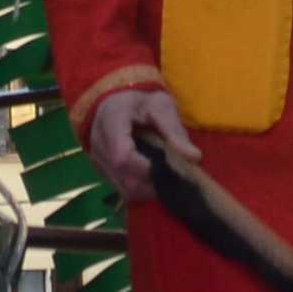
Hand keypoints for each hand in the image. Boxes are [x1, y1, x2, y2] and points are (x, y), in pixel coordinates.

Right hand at [81, 79, 206, 200]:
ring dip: (148, 189)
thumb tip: (195, 157)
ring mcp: (97, 160)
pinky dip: (140, 188)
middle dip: (153, 182)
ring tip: (162, 174)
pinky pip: (122, 189)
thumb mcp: (160, 106)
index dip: (147, 167)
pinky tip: (151, 176)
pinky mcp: (102, 171)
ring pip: (124, 189)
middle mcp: (98, 144)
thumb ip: (174, 130)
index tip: (167, 164)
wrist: (115, 102)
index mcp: (111, 121)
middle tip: (171, 173)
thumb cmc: (140, 102)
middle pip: (125, 178)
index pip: (122, 156)